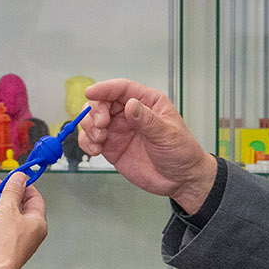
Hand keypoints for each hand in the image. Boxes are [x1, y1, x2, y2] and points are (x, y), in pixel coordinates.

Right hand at [0, 172, 46, 268]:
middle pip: (14, 204)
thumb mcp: (8, 209)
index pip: (33, 197)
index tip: (10, 177)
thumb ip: (13, 191)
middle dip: (0, 192)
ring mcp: (10, 237)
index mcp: (36, 222)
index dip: (21, 185)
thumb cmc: (4, 244)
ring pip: (0, 213)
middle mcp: (26, 230)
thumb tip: (20, 177)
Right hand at [78, 79, 215, 211]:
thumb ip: (147, 121)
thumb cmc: (181, 152)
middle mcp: (130, 113)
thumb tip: (130, 105)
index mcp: (147, 102)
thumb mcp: (167, 135)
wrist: (180, 180)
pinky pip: (91, 139)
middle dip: (95, 112)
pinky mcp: (111, 146)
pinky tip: (95, 150)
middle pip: (102, 102)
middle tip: (100, 126)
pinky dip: (87, 142)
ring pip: (92, 119)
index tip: (90, 93)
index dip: (104, 89)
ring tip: (99, 140)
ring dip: (89, 127)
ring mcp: (119, 129)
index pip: (122, 89)